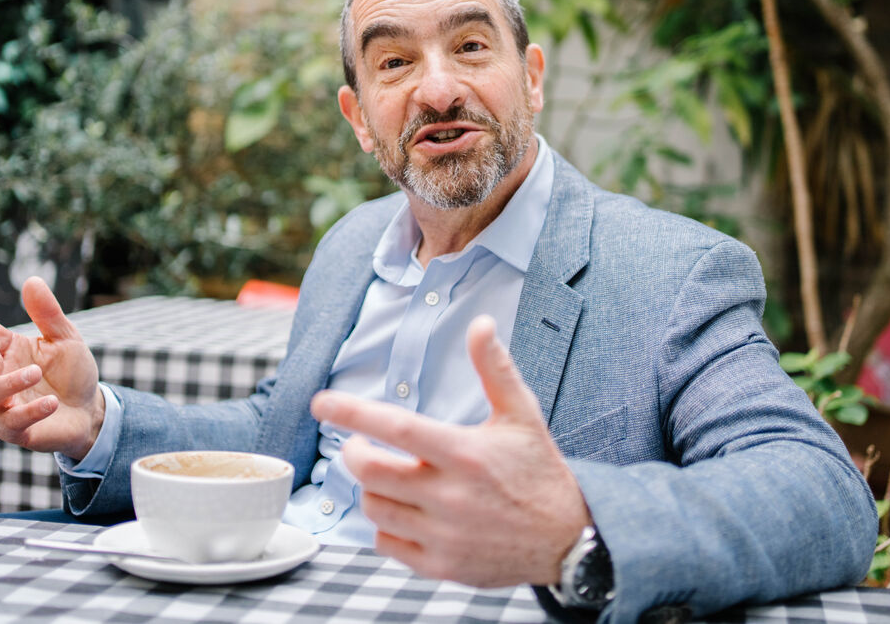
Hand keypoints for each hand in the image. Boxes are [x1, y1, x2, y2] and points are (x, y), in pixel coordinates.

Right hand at [0, 276, 103, 460]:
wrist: (91, 409)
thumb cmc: (72, 372)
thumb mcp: (66, 338)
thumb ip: (47, 314)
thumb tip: (31, 280)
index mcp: (11, 351)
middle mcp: (2, 376)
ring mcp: (6, 405)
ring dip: (11, 381)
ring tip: (36, 372)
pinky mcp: (17, 430)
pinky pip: (11, 423)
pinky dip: (29, 411)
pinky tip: (50, 402)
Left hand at [310, 315, 590, 587]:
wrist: (569, 538)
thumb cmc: (540, 471)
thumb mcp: (523, 414)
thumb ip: (495, 368)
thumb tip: (480, 323)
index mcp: (465, 453)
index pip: (395, 427)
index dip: (352, 412)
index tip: (321, 402)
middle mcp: (450, 496)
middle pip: (371, 472)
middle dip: (355, 452)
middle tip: (361, 445)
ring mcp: (444, 535)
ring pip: (374, 509)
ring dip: (370, 489)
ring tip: (387, 477)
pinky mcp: (442, 565)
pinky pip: (387, 545)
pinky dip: (384, 527)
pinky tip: (403, 512)